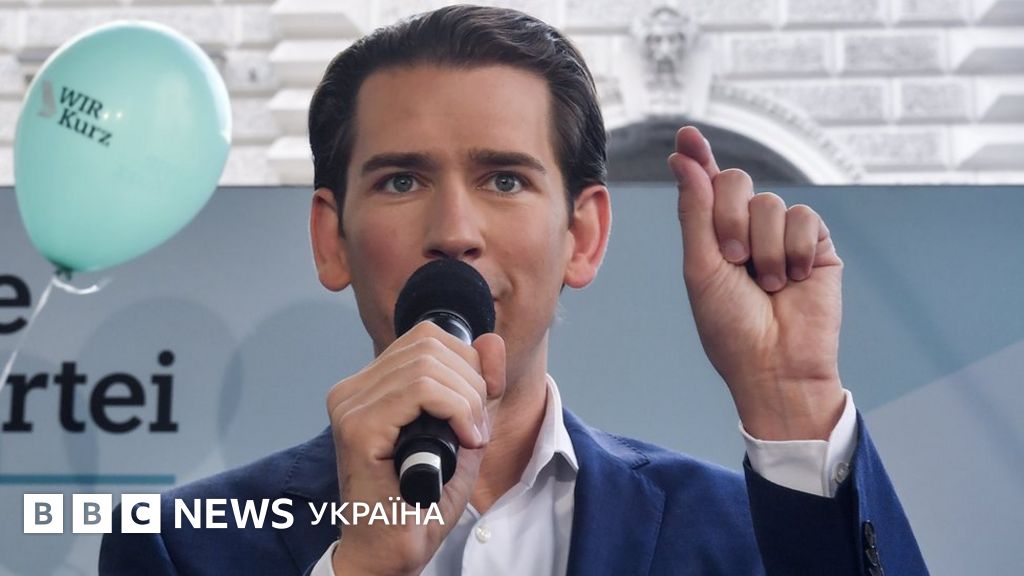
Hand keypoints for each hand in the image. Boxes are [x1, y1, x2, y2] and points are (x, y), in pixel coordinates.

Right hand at [326, 322, 505, 574]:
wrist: (391, 553)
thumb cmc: (421, 501)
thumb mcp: (463, 431)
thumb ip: (477, 386)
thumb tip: (491, 341)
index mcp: (370, 386)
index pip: (426, 337)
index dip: (468, 360)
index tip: (483, 403)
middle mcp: (352, 391)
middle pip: (430, 345)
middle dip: (472, 382)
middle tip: (477, 427)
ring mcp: (350, 406)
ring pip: (429, 366)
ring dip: (467, 400)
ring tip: (470, 437)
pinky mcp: (358, 428)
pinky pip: (421, 391)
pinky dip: (456, 410)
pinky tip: (463, 440)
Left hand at [668, 126, 844, 440]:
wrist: (775, 363)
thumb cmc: (730, 326)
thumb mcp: (701, 267)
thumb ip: (695, 210)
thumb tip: (682, 159)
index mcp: (713, 235)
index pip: (707, 186)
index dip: (699, 157)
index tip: (686, 134)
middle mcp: (747, 229)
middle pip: (738, 182)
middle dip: (731, 218)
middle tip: (734, 260)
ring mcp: (783, 235)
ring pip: (771, 202)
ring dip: (765, 248)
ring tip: (767, 285)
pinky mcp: (816, 245)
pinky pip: (804, 218)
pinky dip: (794, 250)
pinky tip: (795, 279)